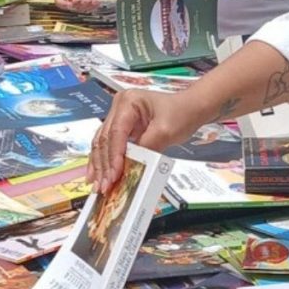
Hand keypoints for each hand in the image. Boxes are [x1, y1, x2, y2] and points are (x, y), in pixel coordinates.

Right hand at [55, 0, 104, 12]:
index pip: (59, 0)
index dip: (63, 4)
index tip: (70, 4)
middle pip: (70, 7)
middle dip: (77, 5)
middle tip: (83, 0)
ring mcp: (78, 0)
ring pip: (80, 9)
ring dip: (86, 6)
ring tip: (91, 0)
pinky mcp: (87, 2)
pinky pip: (89, 8)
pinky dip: (93, 6)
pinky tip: (96, 1)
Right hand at [87, 90, 205, 191]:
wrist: (191, 108)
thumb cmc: (181, 114)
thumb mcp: (166, 132)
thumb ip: (147, 148)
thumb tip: (130, 168)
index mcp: (128, 101)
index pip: (116, 132)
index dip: (114, 156)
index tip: (114, 176)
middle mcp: (118, 107)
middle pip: (105, 139)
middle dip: (103, 165)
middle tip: (104, 186)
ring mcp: (117, 116)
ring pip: (102, 144)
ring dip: (99, 166)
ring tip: (97, 185)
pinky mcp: (120, 128)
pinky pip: (108, 145)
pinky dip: (103, 161)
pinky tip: (97, 175)